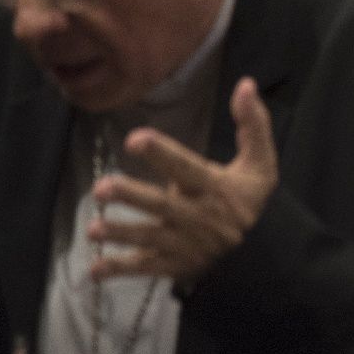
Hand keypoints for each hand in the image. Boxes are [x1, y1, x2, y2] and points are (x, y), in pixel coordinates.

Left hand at [89, 77, 277, 284]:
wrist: (259, 252)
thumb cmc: (249, 199)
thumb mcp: (261, 162)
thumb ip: (254, 123)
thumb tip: (246, 84)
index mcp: (214, 187)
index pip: (186, 168)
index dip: (162, 153)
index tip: (136, 138)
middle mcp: (197, 216)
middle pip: (161, 205)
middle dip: (131, 197)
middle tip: (102, 187)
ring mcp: (183, 244)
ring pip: (148, 237)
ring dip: (120, 233)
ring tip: (92, 228)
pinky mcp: (172, 264)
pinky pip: (144, 267)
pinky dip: (119, 270)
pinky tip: (95, 270)